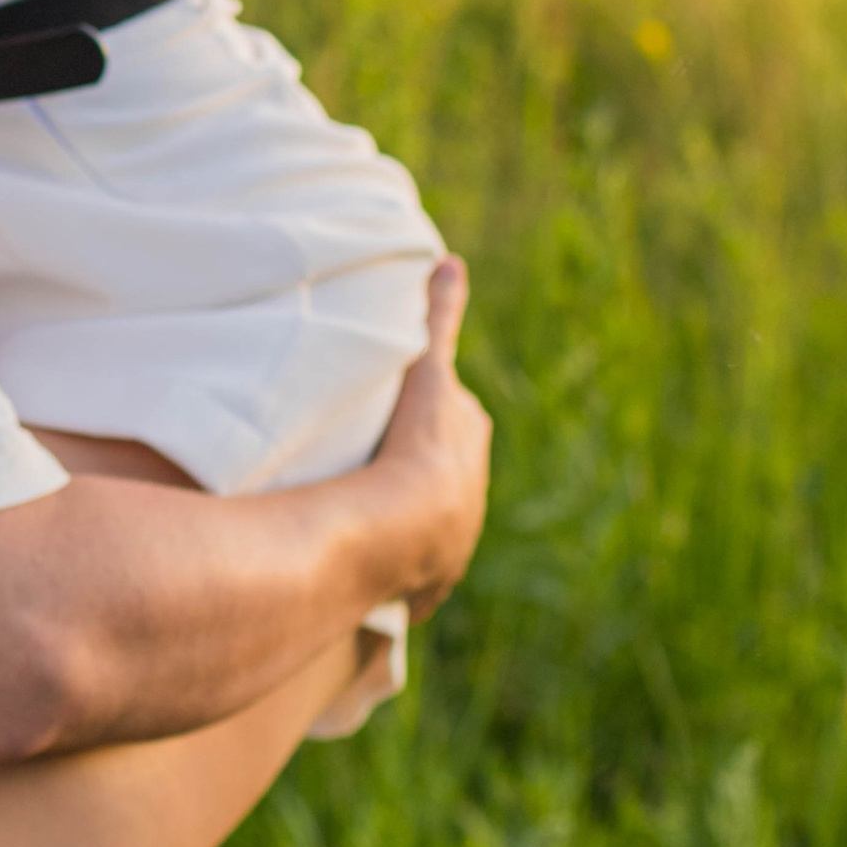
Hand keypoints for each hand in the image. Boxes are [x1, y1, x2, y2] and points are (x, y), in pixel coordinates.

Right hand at [368, 258, 492, 617]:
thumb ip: (439, 317)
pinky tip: (388, 582)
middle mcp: (472, 498)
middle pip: (447, 475)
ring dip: (410, 525)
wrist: (409, 521)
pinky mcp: (429, 583)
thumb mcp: (428, 370)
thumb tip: (451, 262)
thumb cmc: (418, 442)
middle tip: (383, 463)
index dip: (430, 412)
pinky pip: (417, 581)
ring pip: (433, 528)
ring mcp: (453, 545)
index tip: (405, 414)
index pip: (455, 420)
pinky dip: (406, 577)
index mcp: (469, 445)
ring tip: (374, 520)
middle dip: (423, 470)